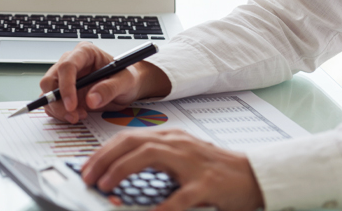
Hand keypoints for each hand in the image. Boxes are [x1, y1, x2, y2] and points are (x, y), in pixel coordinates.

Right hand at [40, 42, 170, 122]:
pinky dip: (60, 113)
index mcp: (84, 52)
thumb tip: (91, 100)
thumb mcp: (126, 82)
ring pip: (47, 94)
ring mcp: (64, 78)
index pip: (66, 66)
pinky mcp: (63, 92)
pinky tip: (76, 115)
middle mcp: (70, 62)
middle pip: (50, 81)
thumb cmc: (127, 78)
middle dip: (57, 101)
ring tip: (79, 116)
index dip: (66, 86)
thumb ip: (110, 89)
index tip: (72, 105)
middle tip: (73, 115)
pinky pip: (52, 103)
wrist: (128, 88)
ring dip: (58, 109)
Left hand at [80, 129, 263, 210]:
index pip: (127, 137)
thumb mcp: (180, 158)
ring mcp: (192, 162)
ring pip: (148, 156)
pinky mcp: (206, 184)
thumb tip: (117, 173)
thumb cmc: (214, 169)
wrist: (255, 174)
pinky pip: (180, 196)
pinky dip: (163, 206)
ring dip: (122, 170)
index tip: (87, 167)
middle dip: (104, 158)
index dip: (103, 152)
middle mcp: (177, 144)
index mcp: (169, 138)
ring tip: (106, 185)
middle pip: (131, 142)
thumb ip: (153, 162)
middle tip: (88, 177)